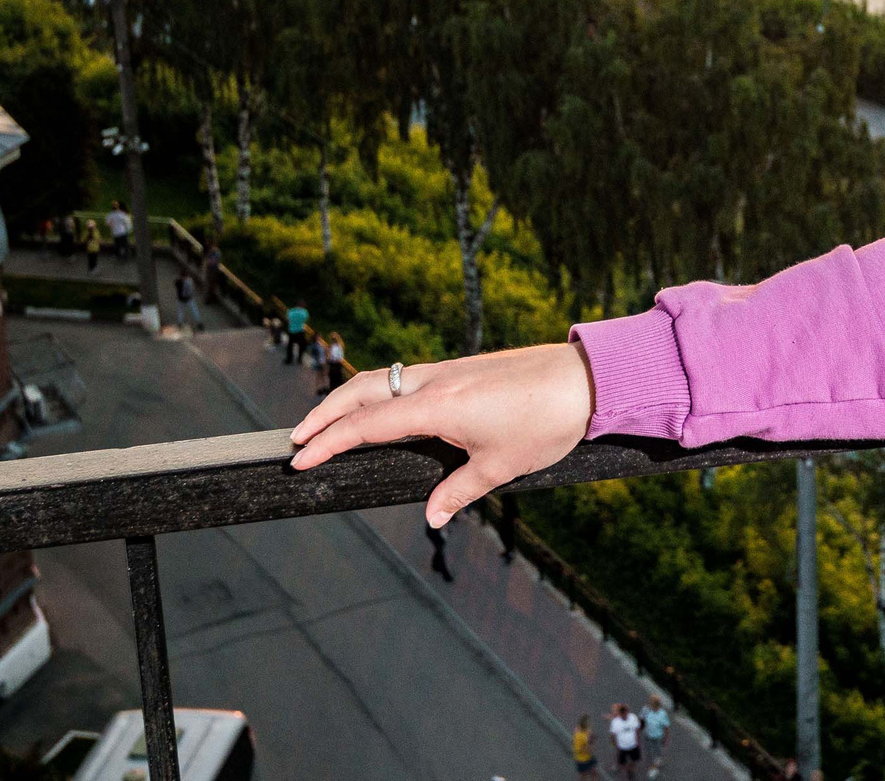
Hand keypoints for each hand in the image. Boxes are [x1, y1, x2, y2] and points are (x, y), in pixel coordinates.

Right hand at [288, 341, 595, 526]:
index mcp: (438, 406)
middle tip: (298, 437)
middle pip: (363, 390)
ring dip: (351, 398)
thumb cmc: (547, 421)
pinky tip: (384, 409)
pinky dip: (382, 391)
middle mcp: (437, 381)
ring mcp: (451, 370)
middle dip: (325, 412)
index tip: (300, 457)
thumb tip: (431, 516)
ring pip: (385, 378)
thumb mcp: (501, 466)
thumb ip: (459, 492)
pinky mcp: (465, 368)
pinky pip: (410, 377)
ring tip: (330, 423)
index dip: (329, 441)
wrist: (586, 378)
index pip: (367, 424)